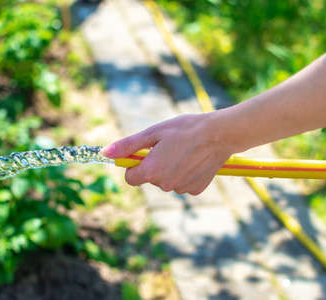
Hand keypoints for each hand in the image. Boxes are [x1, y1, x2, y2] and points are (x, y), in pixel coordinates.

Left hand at [102, 113, 234, 194]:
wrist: (220, 134)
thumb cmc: (185, 129)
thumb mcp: (153, 133)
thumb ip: (128, 145)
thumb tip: (105, 153)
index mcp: (151, 171)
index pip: (130, 178)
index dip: (134, 164)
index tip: (144, 153)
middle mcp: (165, 185)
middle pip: (150, 178)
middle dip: (154, 165)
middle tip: (169, 147)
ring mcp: (181, 189)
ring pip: (167, 181)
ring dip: (170, 169)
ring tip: (184, 151)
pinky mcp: (195, 190)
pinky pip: (183, 183)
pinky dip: (185, 173)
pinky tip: (194, 160)